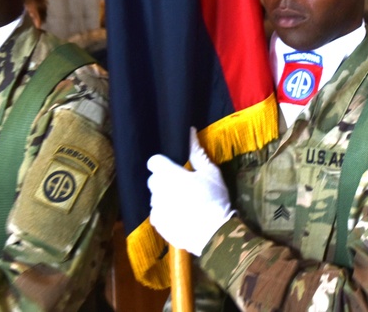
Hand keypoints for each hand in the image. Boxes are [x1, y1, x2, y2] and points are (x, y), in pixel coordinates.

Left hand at [147, 128, 233, 255]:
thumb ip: (197, 153)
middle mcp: (157, 190)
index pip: (153, 161)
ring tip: (183, 203)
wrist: (213, 235)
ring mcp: (155, 208)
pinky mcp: (157, 224)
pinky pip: (157, 213)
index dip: (162, 163)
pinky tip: (181, 216)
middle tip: (182, 185)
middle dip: (164, 180)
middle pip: (153, 179)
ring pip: (155, 197)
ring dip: (164, 196)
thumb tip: (190, 132)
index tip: (174, 168)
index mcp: (169, 174)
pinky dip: (165, 212)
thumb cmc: (214, 199)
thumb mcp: (211, 173)